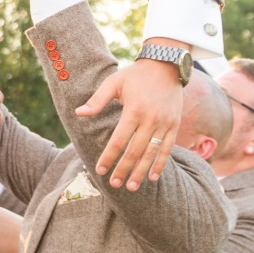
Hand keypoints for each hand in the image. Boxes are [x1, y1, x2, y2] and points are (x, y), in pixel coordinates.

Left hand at [75, 52, 185, 187]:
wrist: (167, 65)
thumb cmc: (136, 74)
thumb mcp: (114, 82)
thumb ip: (97, 100)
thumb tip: (79, 113)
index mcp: (134, 110)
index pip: (119, 140)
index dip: (109, 157)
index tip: (100, 170)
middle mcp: (151, 119)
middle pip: (134, 151)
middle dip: (123, 169)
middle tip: (114, 184)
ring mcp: (165, 124)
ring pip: (151, 154)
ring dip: (140, 172)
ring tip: (131, 187)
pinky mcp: (174, 125)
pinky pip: (167, 149)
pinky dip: (160, 164)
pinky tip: (153, 177)